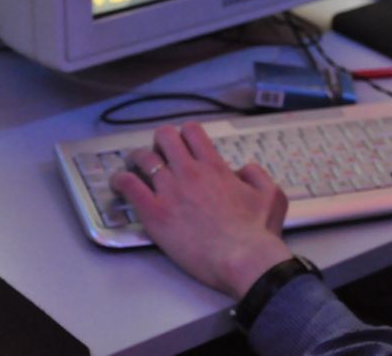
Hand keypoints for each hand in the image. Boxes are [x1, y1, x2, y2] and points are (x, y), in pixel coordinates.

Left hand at [111, 124, 293, 298]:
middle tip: (158, 154)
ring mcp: (170, 190)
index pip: (192, 132)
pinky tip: (119, 184)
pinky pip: (129, 186)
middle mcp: (189, 171)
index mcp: (215, 166)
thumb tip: (243, 170)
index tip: (182, 145)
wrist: (243, 259)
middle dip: (159, 142)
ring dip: (137, 159)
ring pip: (143, 158)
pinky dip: (121, 181)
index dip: (184, 134)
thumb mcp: (272, 195)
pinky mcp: (154, 213)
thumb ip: (257, 174)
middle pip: (164, 137)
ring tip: (134, 167)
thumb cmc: (258, 232)